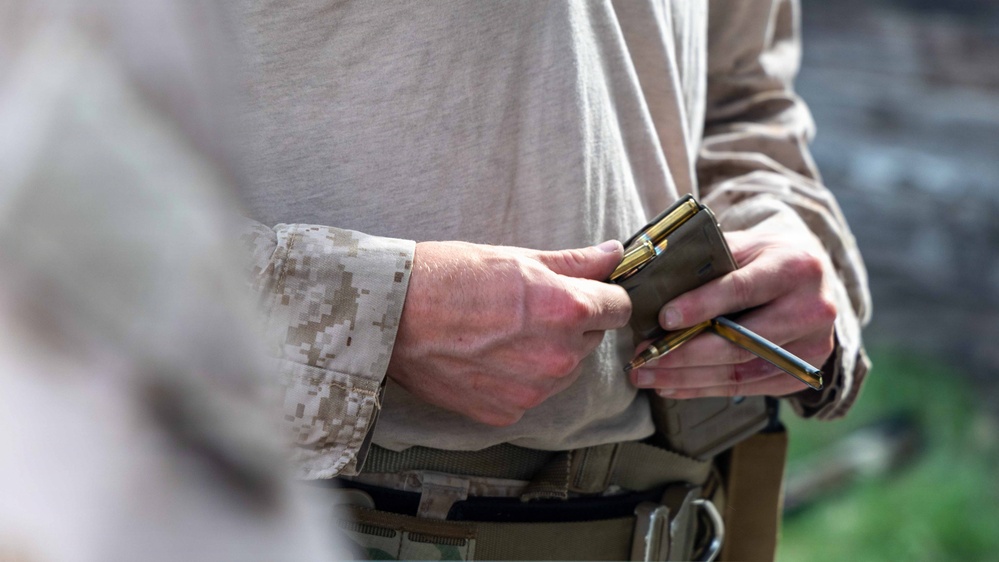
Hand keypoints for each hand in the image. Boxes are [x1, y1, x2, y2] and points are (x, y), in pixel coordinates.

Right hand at [387, 240, 630, 425]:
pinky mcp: (507, 413)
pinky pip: (531, 394)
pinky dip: (518, 379)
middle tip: (526, 308)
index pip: (619, 308)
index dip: (603, 296)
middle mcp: (558, 357)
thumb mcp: (517, 258)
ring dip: (547, 354)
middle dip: (571, 324)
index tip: (585, 292)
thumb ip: (575, 262)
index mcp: (568, 310)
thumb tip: (614, 254)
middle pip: (591, 340)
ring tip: (503, 332)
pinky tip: (487, 357)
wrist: (394, 315)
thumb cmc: (450, 277)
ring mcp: (533, 390)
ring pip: (563, 370)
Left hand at [629, 228, 837, 398]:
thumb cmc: (765, 258)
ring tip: (647, 374)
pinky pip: (746, 387)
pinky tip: (672, 385)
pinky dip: (704, 388)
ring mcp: (812, 347)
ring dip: (687, 377)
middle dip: (685, 353)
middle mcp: (812, 309)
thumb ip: (707, 261)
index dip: (701, 306)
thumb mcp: (744, 245)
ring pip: (741, 371)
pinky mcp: (802, 374)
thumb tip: (650, 281)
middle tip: (644, 356)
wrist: (814, 278)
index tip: (664, 319)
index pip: (742, 290)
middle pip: (741, 342)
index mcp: (796, 267)